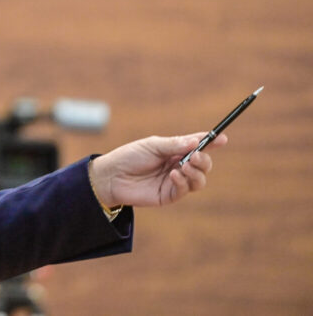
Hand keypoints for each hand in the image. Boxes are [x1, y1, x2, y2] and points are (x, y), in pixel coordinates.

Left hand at [89, 132, 227, 208]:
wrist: (112, 176)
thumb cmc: (129, 157)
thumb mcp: (152, 146)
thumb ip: (174, 145)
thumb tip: (197, 142)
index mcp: (174, 150)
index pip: (197, 146)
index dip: (211, 142)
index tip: (222, 138)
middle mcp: (178, 165)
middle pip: (203, 164)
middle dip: (204, 160)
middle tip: (195, 156)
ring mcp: (175, 181)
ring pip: (199, 180)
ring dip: (196, 172)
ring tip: (184, 166)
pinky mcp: (170, 195)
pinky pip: (185, 190)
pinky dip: (183, 181)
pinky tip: (174, 175)